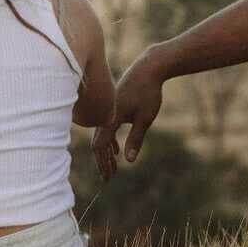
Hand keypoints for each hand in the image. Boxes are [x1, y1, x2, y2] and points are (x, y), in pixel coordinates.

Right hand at [95, 51, 168, 176]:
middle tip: (108, 178)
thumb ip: (135, 139)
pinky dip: (110, 141)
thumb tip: (128, 160)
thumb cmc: (148, 92)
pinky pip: (107, 127)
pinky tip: (117, 149)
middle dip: (103, 162)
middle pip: (99, 143)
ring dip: (107, 152)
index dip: (102, 163)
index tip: (107, 178)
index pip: (100, 146)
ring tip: (113, 168)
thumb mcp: (145, 118)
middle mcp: (106, 114)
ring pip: (103, 135)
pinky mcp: (113, 105)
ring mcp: (108, 109)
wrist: (148, 67)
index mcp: (110, 118)